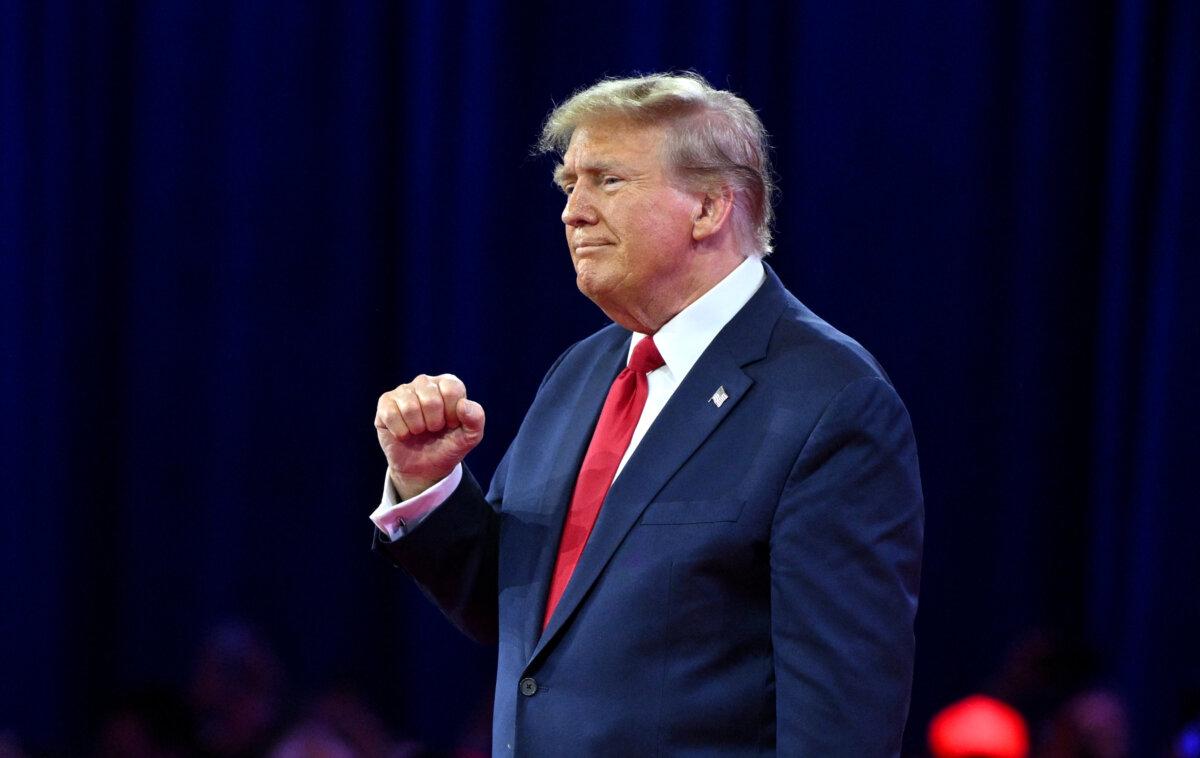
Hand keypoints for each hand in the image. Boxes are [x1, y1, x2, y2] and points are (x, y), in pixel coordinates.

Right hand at [375, 374, 484, 498]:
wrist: (424, 467)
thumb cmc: (448, 446)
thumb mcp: (470, 437)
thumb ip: (476, 419)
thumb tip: (463, 404)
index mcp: (447, 384)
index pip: (451, 389)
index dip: (452, 414)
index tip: (451, 425)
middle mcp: (425, 383)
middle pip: (430, 398)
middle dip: (434, 423)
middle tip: (433, 430)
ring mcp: (403, 391)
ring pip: (409, 406)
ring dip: (417, 428)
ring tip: (419, 431)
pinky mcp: (385, 403)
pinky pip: (391, 414)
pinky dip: (401, 431)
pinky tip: (404, 434)